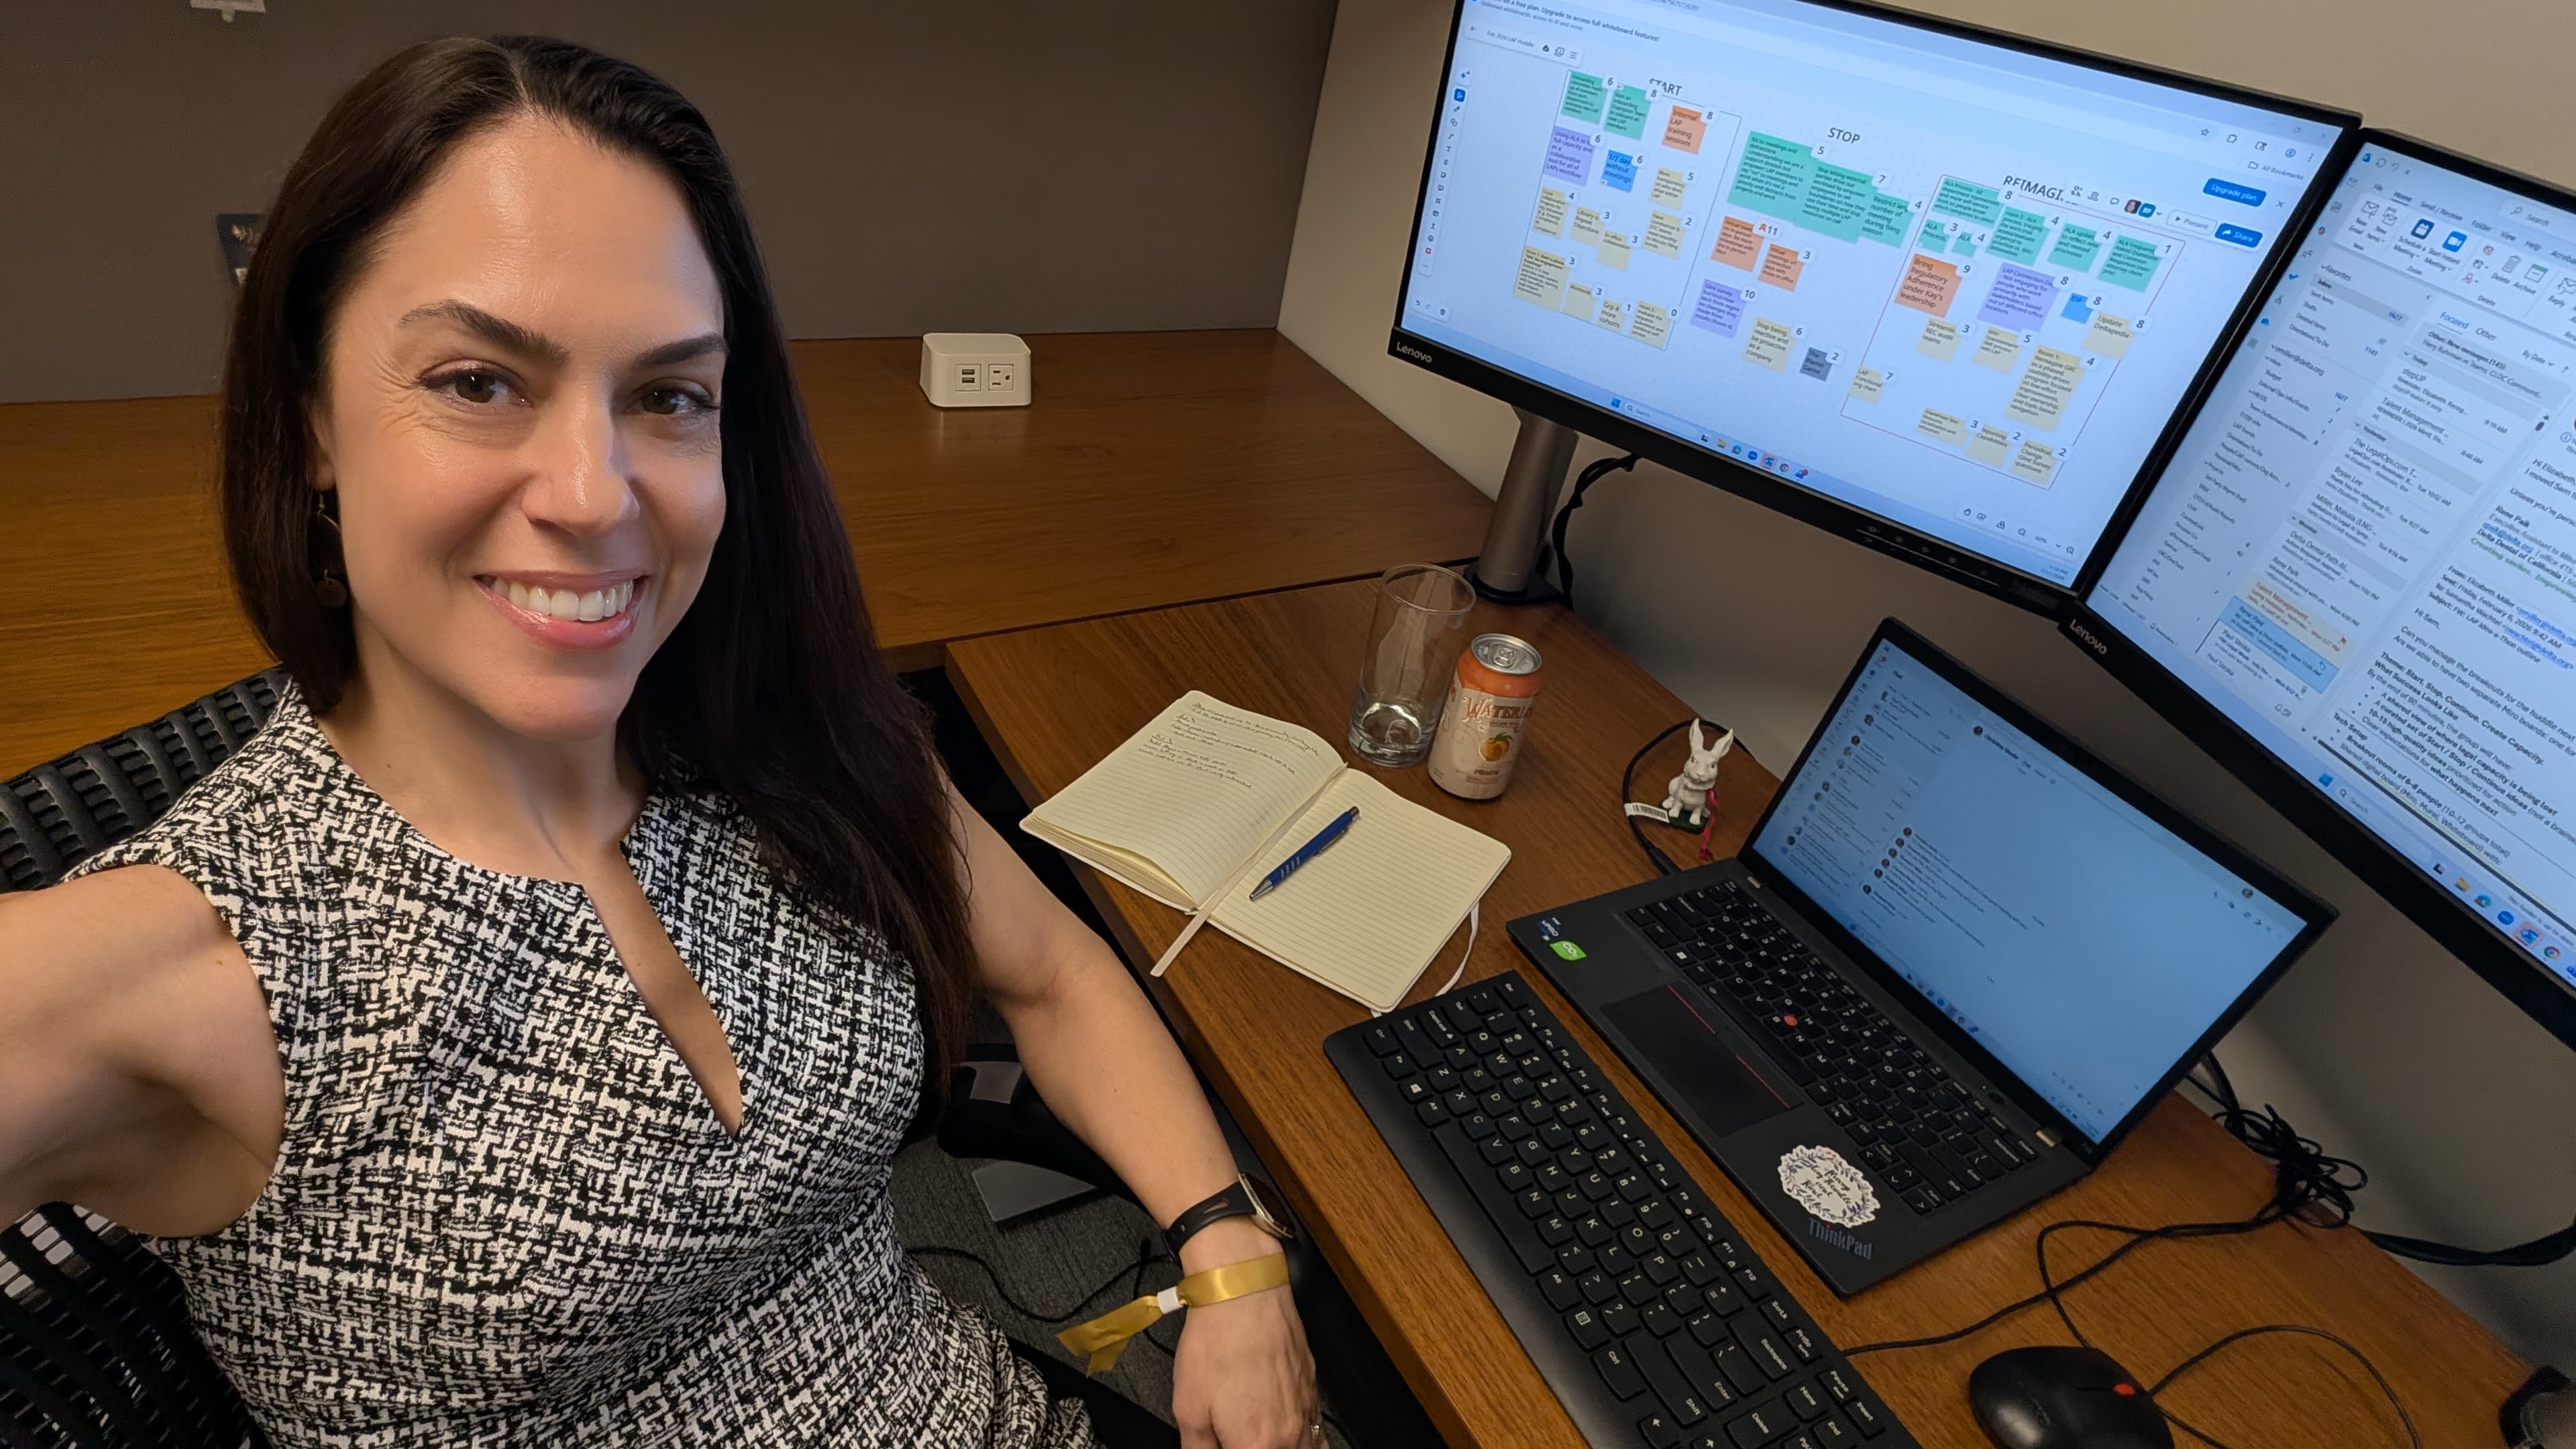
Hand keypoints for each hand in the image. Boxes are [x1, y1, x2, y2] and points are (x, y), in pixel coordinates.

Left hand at [1169, 1237, 1316, 1447]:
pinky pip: (1317, 1430)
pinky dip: (1305, 1441)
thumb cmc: (1217, 1343)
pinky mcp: (1312, 1388)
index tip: (1221, 1443)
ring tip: (1262, 1440)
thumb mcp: (1188, 1406)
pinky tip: (1287, 1435)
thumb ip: (1198, 1447)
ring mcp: (1307, 1410)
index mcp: (1258, 1444)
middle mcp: (1291, 1433)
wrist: (1245, 1293)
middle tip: (1236, 1437)